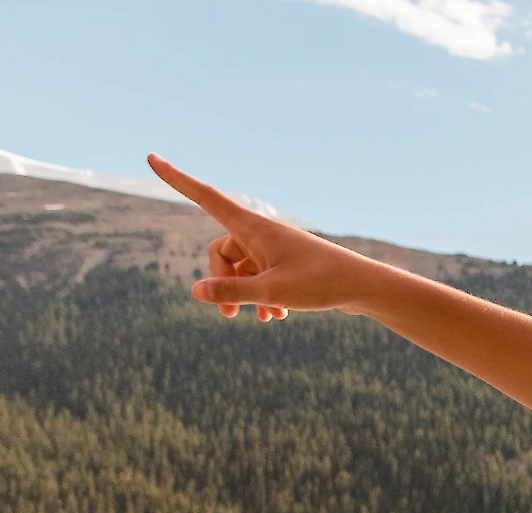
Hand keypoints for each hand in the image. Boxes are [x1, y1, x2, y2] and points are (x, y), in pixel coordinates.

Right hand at [147, 154, 391, 320]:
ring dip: (245, 295)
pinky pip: (260, 277)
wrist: (365, 287)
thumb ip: (232, 291)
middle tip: (229, 314)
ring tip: (264, 320)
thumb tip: (195, 292)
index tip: (150, 157)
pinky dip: (262, 297)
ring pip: (241, 269)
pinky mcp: (286, 263)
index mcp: (253, 227)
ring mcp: (274, 248)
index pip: (205, 196)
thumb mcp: (272, 292)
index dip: (176, 179)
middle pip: (220, 251)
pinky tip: (277, 318)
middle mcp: (261, 233)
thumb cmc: (322, 284)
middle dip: (220, 282)